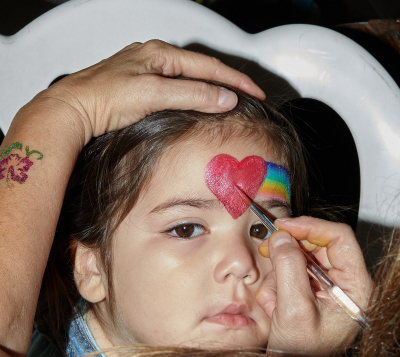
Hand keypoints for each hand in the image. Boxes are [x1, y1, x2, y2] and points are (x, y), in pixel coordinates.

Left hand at [37, 40, 264, 143]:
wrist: (73, 110)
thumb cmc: (104, 98)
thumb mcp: (153, 94)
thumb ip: (191, 95)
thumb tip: (225, 97)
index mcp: (160, 53)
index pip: (208, 66)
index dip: (235, 81)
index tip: (255, 93)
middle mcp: (154, 57)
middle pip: (201, 70)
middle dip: (227, 83)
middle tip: (248, 98)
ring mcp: (146, 71)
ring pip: (188, 79)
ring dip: (210, 90)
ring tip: (229, 103)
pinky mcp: (139, 86)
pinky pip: (175, 88)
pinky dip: (192, 96)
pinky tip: (197, 105)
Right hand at [256, 216, 372, 356]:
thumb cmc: (301, 356)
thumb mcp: (293, 310)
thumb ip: (288, 270)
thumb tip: (281, 239)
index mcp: (354, 288)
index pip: (339, 239)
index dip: (311, 227)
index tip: (285, 227)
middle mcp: (344, 286)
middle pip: (317, 248)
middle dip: (289, 255)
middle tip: (268, 251)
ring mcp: (326, 292)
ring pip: (299, 262)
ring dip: (279, 277)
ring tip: (272, 303)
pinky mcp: (311, 297)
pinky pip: (290, 278)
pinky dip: (276, 288)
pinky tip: (273, 308)